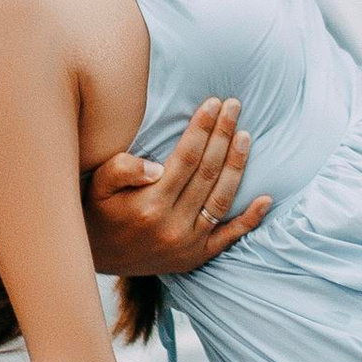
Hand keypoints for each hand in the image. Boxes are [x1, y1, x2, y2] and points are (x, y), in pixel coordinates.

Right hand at [84, 97, 271, 275]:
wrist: (95, 258)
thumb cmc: (97, 211)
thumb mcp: (98, 186)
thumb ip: (122, 170)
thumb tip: (154, 167)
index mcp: (149, 204)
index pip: (186, 157)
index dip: (202, 128)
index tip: (213, 104)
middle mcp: (172, 225)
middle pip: (208, 172)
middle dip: (223, 135)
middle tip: (235, 107)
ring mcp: (187, 243)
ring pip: (221, 199)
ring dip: (237, 165)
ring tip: (246, 136)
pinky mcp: (196, 257)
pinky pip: (229, 237)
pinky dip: (250, 219)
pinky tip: (266, 198)